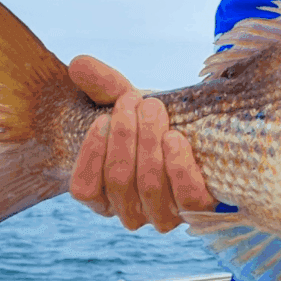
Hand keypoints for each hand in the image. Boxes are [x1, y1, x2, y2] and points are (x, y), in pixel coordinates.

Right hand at [67, 55, 217, 231]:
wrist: (200, 129)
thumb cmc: (153, 121)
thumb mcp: (127, 101)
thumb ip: (102, 85)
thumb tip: (79, 64)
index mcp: (103, 195)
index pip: (84, 189)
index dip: (91, 155)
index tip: (102, 118)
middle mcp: (130, 212)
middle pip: (119, 181)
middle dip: (126, 137)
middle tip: (134, 100)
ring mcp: (163, 216)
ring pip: (149, 187)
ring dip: (149, 144)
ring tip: (154, 109)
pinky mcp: (196, 210)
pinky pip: (186, 199)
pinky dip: (178, 167)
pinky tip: (174, 138)